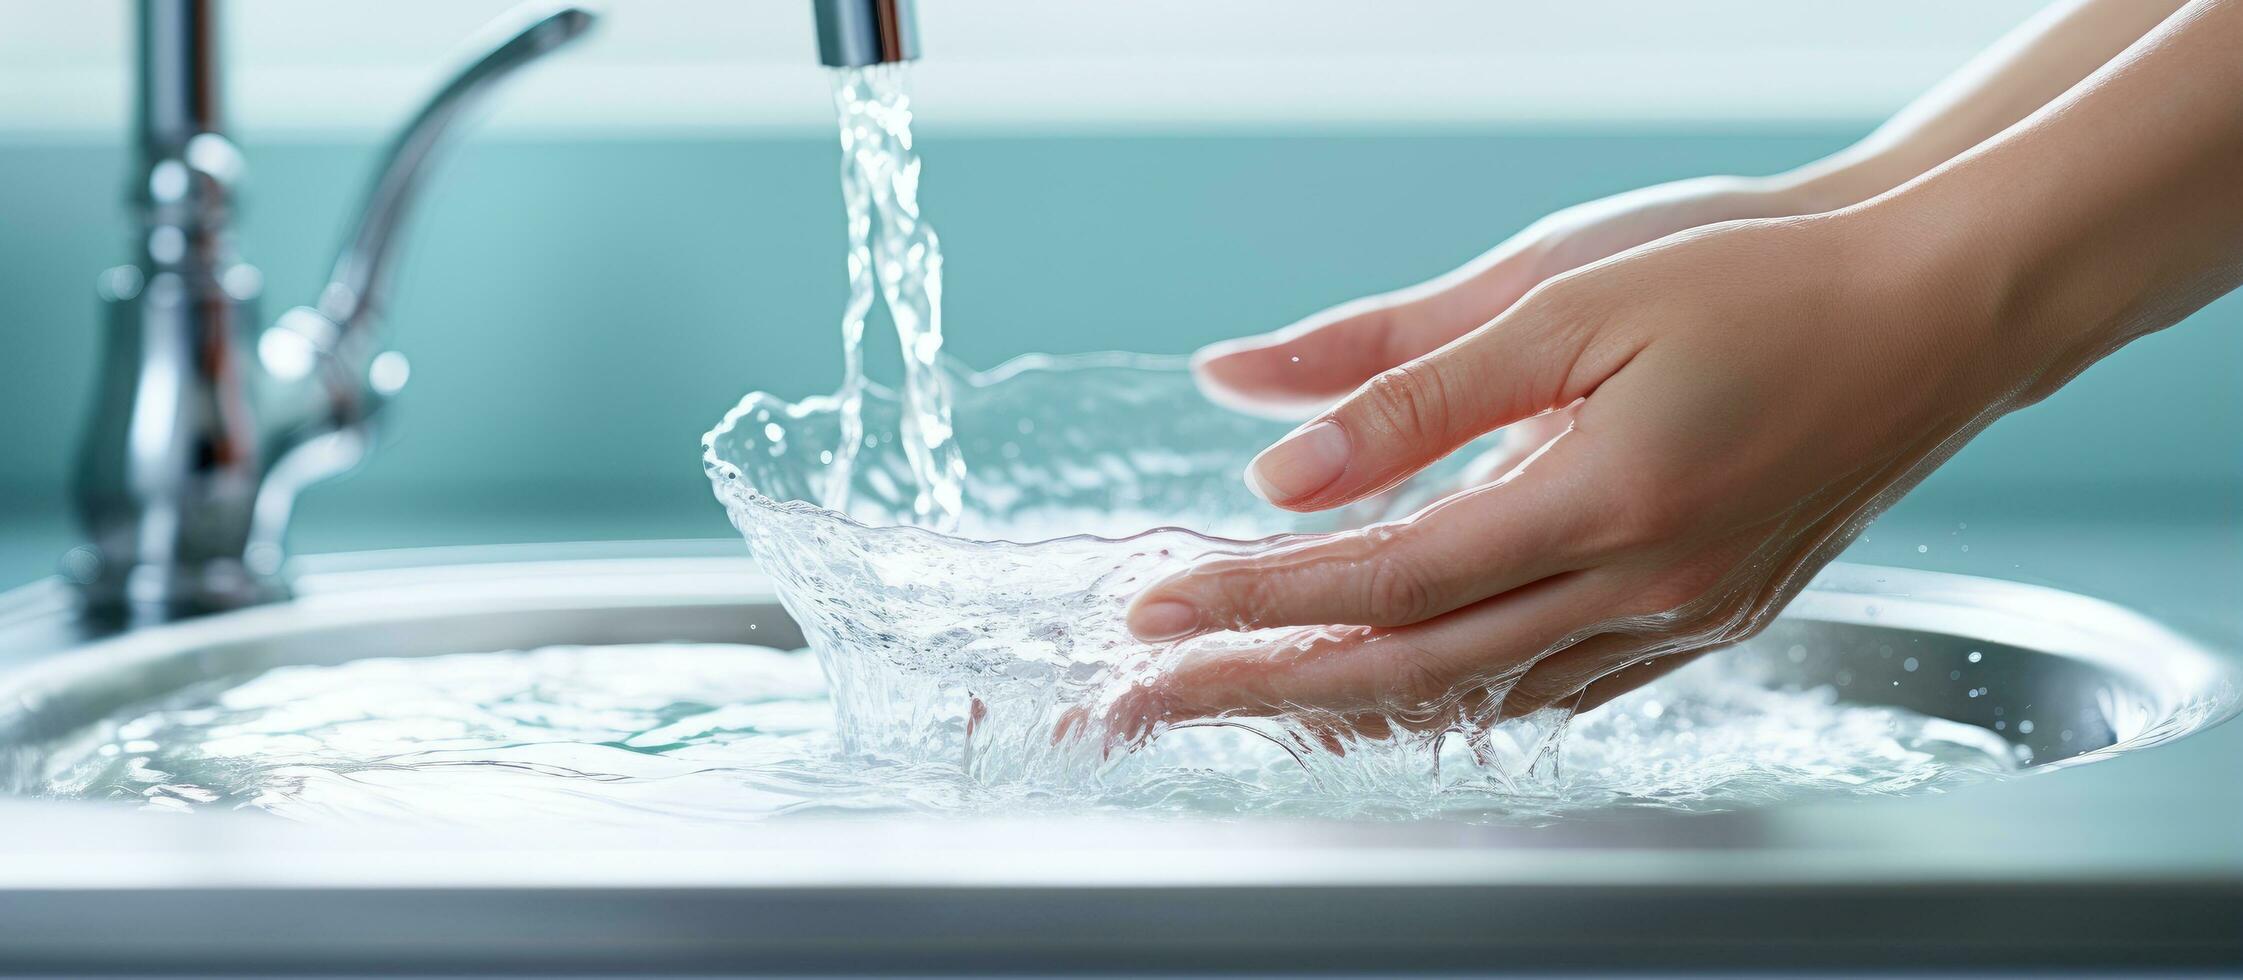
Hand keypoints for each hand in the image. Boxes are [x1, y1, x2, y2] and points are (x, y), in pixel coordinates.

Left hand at [1120, 207, 2075, 737]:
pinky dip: (1456, 694)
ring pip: (1483, 698)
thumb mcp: (1570, 294)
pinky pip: (1554, 691)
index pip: (1384, 582)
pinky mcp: (1711, 622)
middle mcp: (1644, 590)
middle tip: (1149, 700)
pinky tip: (1394, 687)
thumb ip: (1412, 383)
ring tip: (1242, 699)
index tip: (1152, 611)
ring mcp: (1684, 621)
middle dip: (1265, 689)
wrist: (1937, 310)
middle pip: (1414, 672)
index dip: (1254, 603)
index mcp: (1606, 503)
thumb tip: (1269, 454)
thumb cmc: (1759, 275)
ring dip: (1349, 704)